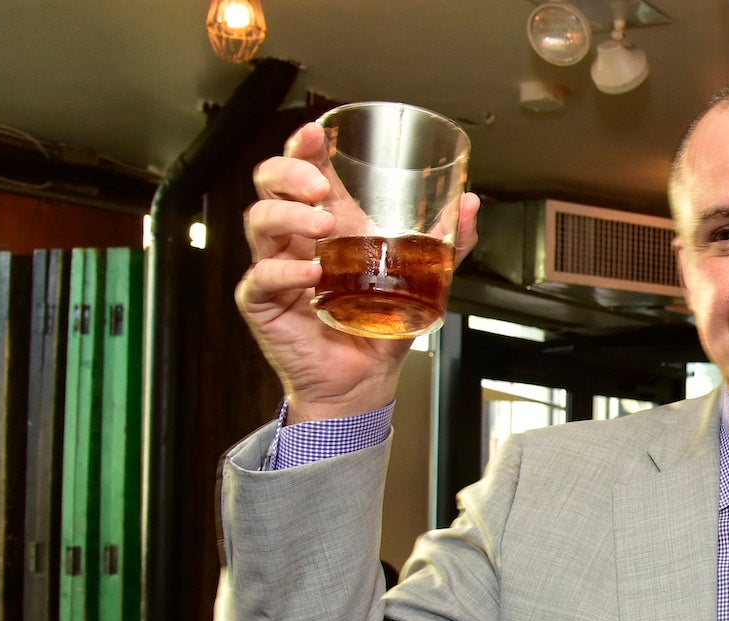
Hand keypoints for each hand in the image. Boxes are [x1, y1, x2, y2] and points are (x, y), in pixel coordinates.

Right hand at [239, 122, 481, 422]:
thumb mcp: (422, 279)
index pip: (305, 171)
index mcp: (329, 222)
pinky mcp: (264, 301)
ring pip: (259, 221)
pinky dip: (284, 270)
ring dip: (289, 215)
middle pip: (270, 184)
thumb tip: (469, 204)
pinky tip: (310, 272)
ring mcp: (277, 266)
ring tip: (323, 225)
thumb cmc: (380, 325)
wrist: (366, 379)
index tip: (317, 133)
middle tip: (320, 186)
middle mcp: (297, 238)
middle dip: (289, 173)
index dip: (303, 146)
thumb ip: (446, 243)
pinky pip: (261, 276)